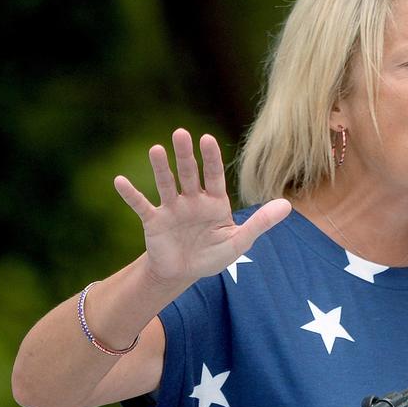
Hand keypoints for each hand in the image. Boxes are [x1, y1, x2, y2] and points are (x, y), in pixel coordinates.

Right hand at [114, 128, 290, 290]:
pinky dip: (130, 195)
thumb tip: (288, 205)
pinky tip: (119, 181)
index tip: (206, 139)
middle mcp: (191, 200)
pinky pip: (141, 205)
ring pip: (166, 184)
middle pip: (188, 174)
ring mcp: (171, 209)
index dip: (210, 158)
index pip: (213, 176)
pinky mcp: (153, 221)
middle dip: (185, 155)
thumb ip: (261, 223)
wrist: (184, 273)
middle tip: (181, 133)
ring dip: (160, 168)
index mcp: (214, 202)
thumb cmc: (213, 254)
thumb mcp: (239, 242)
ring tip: (156, 149)